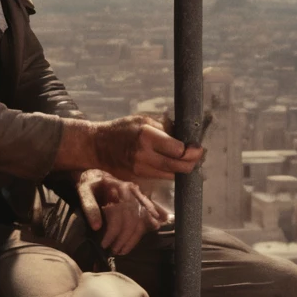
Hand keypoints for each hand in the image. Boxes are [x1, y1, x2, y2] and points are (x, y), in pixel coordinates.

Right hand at [56, 114, 203, 181]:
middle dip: (192, 162)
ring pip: (171, 175)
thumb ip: (165, 127)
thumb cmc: (122, 128)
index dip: (191, 150)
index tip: (198, 146)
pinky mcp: (137, 178)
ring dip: (183, 169)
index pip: (177, 149)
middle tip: (199, 156)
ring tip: (190, 160)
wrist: (97, 146)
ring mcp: (140, 169)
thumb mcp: (143, 119)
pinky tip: (175, 165)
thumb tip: (185, 134)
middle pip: (177, 166)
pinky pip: (161, 177)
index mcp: (146, 136)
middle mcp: (143, 155)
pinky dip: (171, 172)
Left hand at [75, 169, 171, 255]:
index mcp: (120, 188)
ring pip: (142, 220)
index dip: (113, 231)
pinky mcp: (140, 202)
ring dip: (134, 238)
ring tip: (122, 250)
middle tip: (114, 251)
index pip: (121, 213)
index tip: (104, 244)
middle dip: (124, 238)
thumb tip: (97, 227)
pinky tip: (137, 240)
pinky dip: (144, 229)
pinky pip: (146, 217)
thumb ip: (89, 206)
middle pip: (134, 219)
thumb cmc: (90, 184)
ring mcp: (138, 196)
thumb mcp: (84, 191)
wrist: (98, 176)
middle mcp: (133, 192)